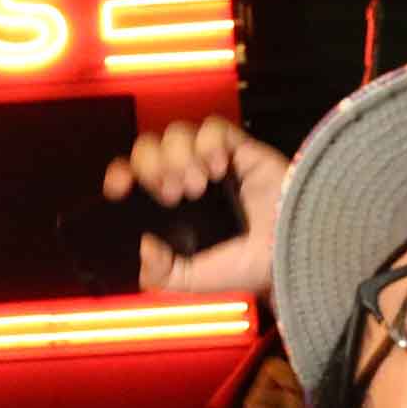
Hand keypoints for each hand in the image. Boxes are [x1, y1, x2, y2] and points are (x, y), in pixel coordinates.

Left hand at [106, 117, 285, 295]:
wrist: (287, 253)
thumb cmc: (249, 266)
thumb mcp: (192, 280)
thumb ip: (161, 272)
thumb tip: (142, 248)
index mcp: (173, 208)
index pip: (134, 176)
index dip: (121, 173)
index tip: (119, 187)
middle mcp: (189, 180)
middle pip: (150, 148)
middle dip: (152, 166)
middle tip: (171, 194)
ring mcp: (213, 162)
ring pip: (177, 134)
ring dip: (179, 157)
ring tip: (199, 186)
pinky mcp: (239, 148)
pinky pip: (212, 127)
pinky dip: (209, 144)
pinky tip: (219, 170)